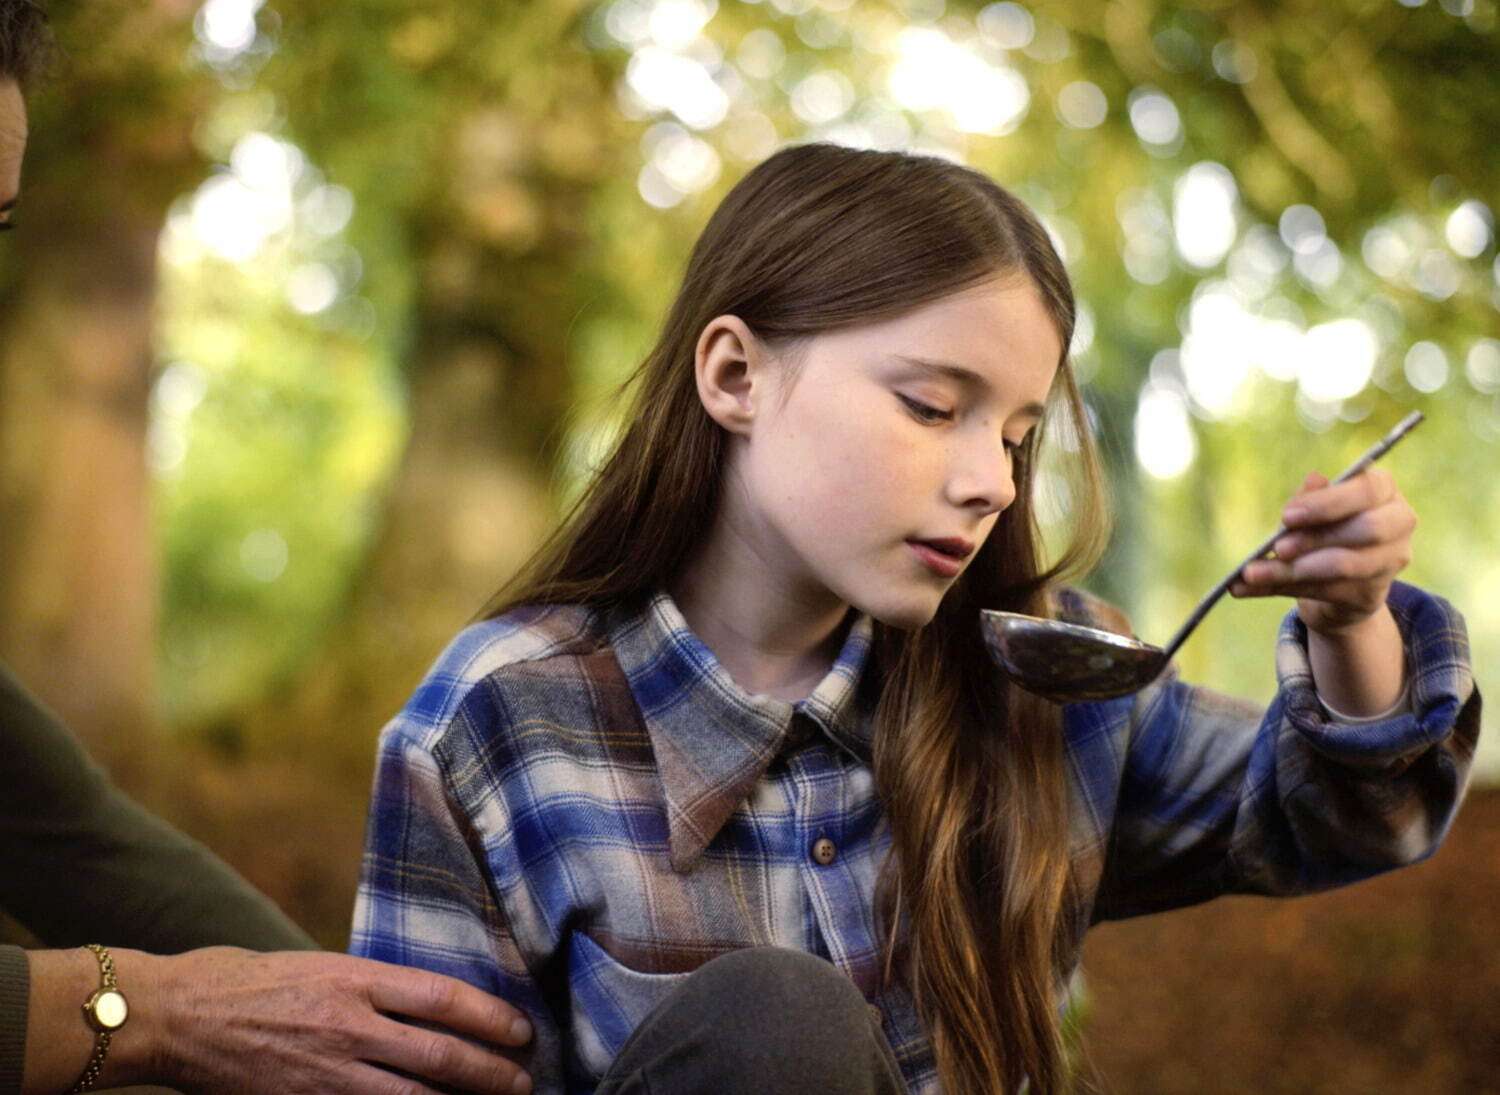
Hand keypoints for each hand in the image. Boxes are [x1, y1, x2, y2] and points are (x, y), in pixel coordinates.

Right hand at [117, 948, 532, 1094]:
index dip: (489, 1017)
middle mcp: (347, 1025)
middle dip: (489, 1072)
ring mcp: (324, 1072)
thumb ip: (370, 989)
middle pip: (437, 1055)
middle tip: (523, 1080)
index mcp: (353, 978)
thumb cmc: (245, 980)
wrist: (174, 1015)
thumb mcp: (319, 964)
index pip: (442, 997)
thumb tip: (424, 1007)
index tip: (521, 1030)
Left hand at [1229, 467, 1415, 636]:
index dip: (1328, 503)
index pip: (1369, 490)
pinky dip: (1279, 588)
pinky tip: (1244, 587)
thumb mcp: (1312, 511)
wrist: (1339, 582)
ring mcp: (1390, 562)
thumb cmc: (1325, 529)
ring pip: (1344, 566)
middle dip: (1314, 538)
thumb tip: (1313, 479)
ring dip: (1292, 570)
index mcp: (1384, 490)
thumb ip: (1309, 498)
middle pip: (1366, 529)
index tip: (1287, 516)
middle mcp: (1399, 524)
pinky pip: (1324, 592)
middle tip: (1277, 547)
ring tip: (1252, 572)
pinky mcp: (1372, 595)